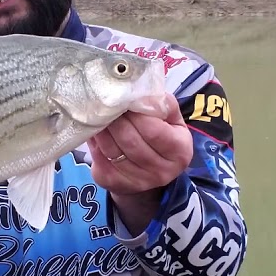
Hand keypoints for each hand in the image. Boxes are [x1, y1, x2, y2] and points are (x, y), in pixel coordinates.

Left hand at [86, 92, 192, 232]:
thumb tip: (143, 90)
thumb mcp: (171, 119)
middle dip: (116, 119)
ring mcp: (138, 182)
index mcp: (180, 151)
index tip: (126, 98)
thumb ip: (162, 103)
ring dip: (102, 129)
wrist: (151, 170)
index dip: (136, 113)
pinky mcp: (115, 184)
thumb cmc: (162, 136)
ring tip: (98, 114)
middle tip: (107, 103)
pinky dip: (95, 143)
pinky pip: (99, 160)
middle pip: (130, 140)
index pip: (154, 130)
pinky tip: (96, 132)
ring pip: (111, 150)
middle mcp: (162, 171)